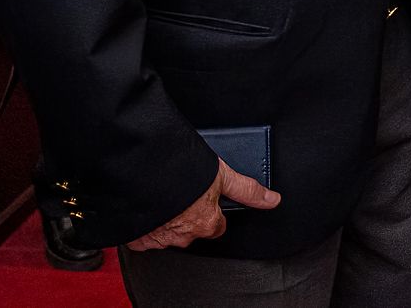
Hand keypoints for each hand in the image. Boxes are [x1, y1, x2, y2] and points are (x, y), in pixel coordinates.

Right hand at [125, 159, 280, 251]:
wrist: (141, 171)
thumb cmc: (180, 171)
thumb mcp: (221, 174)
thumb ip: (246, 190)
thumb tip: (272, 200)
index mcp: (206, 222)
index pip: (217, 225)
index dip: (213, 211)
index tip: (206, 199)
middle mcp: (185, 235)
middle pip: (193, 229)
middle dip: (189, 215)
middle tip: (183, 193)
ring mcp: (160, 238)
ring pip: (169, 232)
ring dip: (168, 219)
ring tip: (165, 194)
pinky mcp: (138, 239)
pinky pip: (145, 235)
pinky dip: (148, 224)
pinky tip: (149, 205)